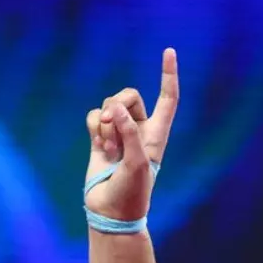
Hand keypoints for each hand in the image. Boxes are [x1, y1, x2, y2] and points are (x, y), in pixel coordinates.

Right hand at [84, 48, 179, 221]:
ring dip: (105, 122)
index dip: (168, 75)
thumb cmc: (133, 191)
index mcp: (158, 133)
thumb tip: (114, 108)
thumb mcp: (137, 163)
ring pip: (109, 105)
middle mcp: (140, 129)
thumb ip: (129, 133)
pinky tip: (98, 145)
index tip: (169, 51)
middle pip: (130, 95)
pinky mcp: (99, 137)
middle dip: (118, 103)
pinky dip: (93, 126)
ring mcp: (119, 132)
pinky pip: (94, 116)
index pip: (168, 98)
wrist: (112, 210)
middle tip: (112, 125)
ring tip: (107, 147)